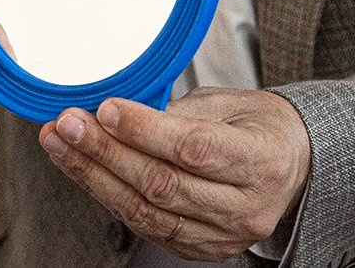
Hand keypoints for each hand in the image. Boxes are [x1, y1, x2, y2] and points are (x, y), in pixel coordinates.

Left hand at [39, 87, 310, 262]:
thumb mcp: (231, 103)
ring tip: (61, 145)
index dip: (144, 130)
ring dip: (95, 177)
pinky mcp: (202, 250)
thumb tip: (118, 110)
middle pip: (163, 184)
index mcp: (261, 161)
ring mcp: (224, 236)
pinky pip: (147, 228)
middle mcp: (246, 207)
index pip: (194, 148)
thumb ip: (179, 111)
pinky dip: (111, 198)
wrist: (293, 168)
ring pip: (148, 212)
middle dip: (106, 152)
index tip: (105, 108)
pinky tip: (85, 172)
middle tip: (67, 123)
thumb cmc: (260, 128)